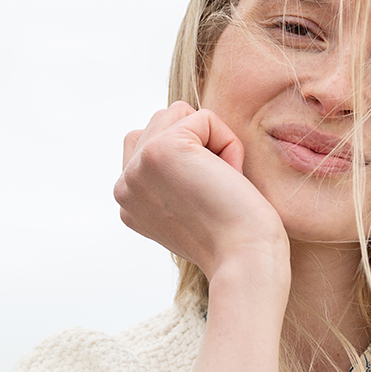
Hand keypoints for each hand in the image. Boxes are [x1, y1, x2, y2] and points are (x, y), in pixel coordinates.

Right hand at [114, 103, 288, 282]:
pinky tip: (228, 178)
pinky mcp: (163, 150)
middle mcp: (125, 185)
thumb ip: (169, 175)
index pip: (148, 143)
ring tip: (219, 182)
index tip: (203, 201)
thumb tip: (178, 130)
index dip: (187, 158)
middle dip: (199, 145)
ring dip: (212, 141)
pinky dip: (228, 142)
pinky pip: (204, 117)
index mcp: (127, 200)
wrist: (245, 258)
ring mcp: (138, 167)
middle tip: (214, 191)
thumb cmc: (233, 235)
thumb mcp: (187, 206)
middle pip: (162, 121)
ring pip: (180, 113)